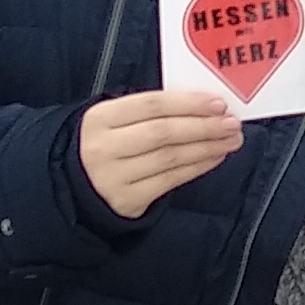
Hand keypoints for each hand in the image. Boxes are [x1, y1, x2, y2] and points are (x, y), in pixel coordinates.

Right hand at [76, 89, 240, 218]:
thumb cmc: (105, 143)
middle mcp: (104, 148)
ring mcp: (115, 177)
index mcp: (100, 118)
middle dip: (204, 126)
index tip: (219, 103)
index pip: (152, 105)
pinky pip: (170, 181)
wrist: (71, 186)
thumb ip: (149, 111)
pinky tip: (214, 157)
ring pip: (170, 158)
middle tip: (232, 123)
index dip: (189, 103)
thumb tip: (203, 106)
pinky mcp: (127, 201)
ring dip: (207, 147)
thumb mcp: (113, 120)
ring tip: (231, 139)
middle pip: (163, 133)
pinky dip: (197, 167)